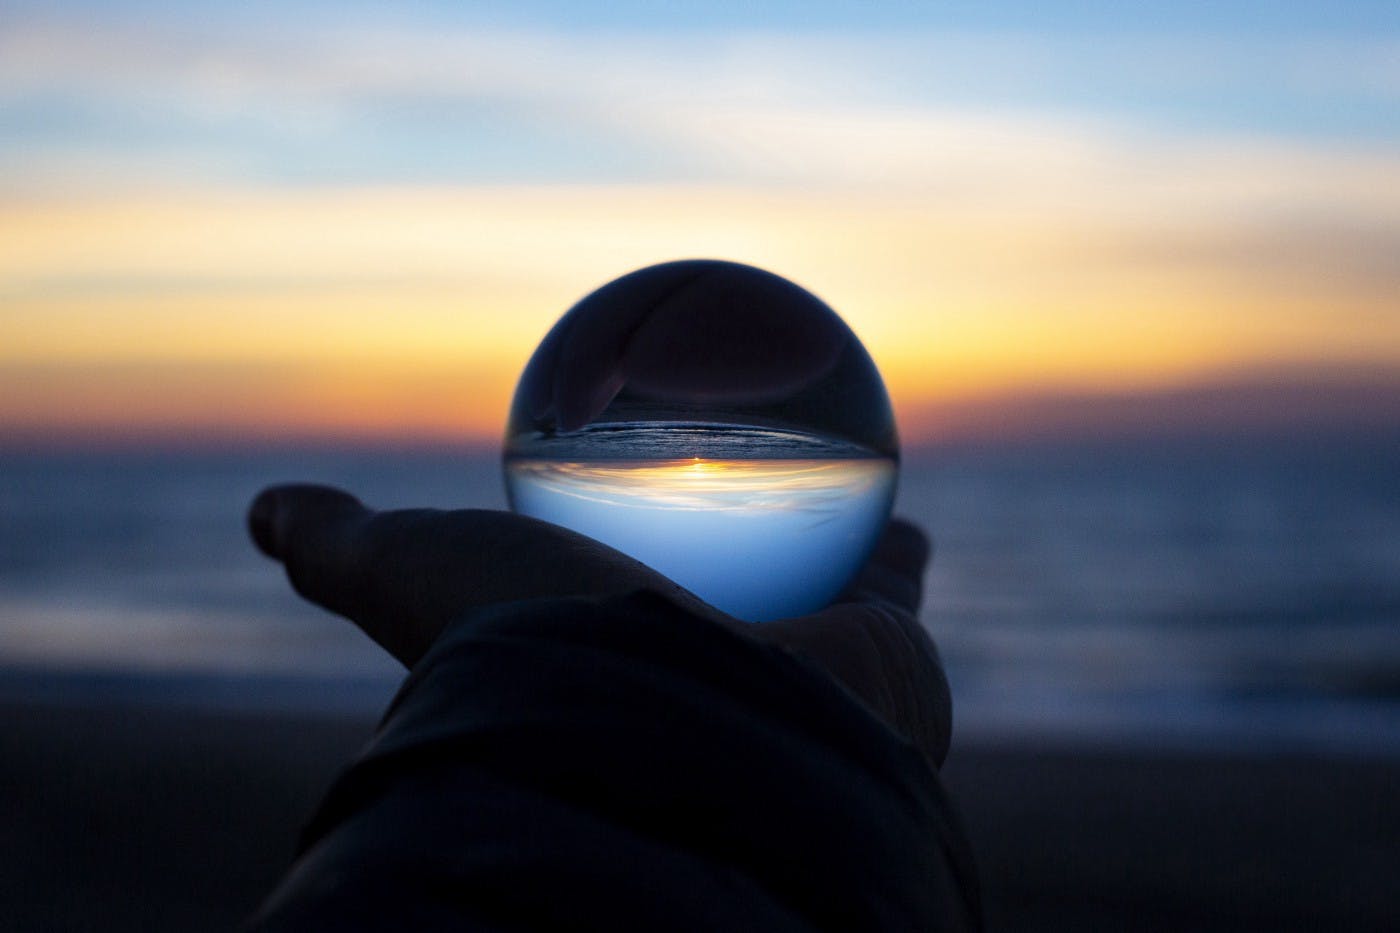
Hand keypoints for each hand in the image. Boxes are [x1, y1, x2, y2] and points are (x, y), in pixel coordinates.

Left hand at [249, 485, 951, 767]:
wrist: (664, 723)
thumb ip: (340, 548)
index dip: (610, 553)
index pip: (610, 599)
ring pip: (819, 601)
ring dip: (826, 552)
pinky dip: (893, 534)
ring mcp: (800, 686)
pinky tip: (887, 464)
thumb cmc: (527, 647)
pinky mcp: (886, 670)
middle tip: (731, 488)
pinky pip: (892, 577)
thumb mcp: (406, 574)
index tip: (612, 508)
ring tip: (833, 478)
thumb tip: (263, 513)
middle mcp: (707, 687)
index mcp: (610, 668)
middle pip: (719, 606)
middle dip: (731, 564)